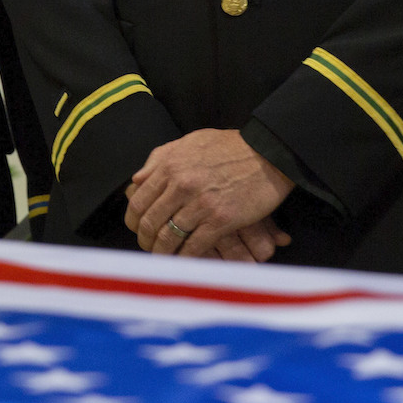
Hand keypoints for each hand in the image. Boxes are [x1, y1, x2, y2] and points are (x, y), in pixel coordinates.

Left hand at [123, 129, 293, 261]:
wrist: (269, 152)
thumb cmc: (230, 147)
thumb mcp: (190, 141)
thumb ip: (161, 158)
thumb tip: (137, 179)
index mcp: (170, 166)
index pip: (138, 201)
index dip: (133, 220)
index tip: (137, 229)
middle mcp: (181, 185)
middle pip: (150, 223)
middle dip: (145, 240)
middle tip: (149, 246)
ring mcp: (200, 204)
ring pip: (168, 238)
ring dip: (162, 253)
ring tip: (163, 257)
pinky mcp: (220, 220)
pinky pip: (193, 247)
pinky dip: (184, 258)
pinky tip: (183, 260)